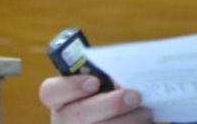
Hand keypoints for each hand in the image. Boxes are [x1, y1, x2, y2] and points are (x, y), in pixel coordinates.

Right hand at [38, 75, 153, 123]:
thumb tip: (127, 79)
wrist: (110, 116)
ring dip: (127, 121)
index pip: (51, 91)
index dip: (71, 86)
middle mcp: (64, 121)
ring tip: (145, 112)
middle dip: (110, 105)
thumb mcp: (105, 85)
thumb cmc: (110, 96)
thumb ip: (108, 78)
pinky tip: (144, 123)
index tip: (94, 83)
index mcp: (61, 100)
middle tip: (135, 96)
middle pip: (78, 115)